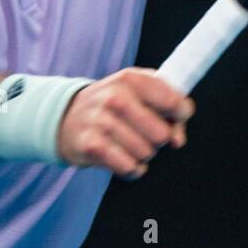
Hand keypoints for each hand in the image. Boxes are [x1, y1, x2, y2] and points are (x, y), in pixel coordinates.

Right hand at [57, 68, 192, 178]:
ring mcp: (101, 121)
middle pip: (162, 134)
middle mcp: (115, 97)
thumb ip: (168, 109)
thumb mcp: (139, 92)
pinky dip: (132, 168)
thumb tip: (177, 140)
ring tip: (129, 143)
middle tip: (146, 133)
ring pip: (146, 153)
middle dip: (160, 139)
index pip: (172, 100)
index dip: (181, 113)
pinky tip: (124, 158)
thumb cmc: (113, 105)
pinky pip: (129, 167)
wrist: (65, 116)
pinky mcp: (92, 146)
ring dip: (143, 154)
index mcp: (130, 79)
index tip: (177, 116)